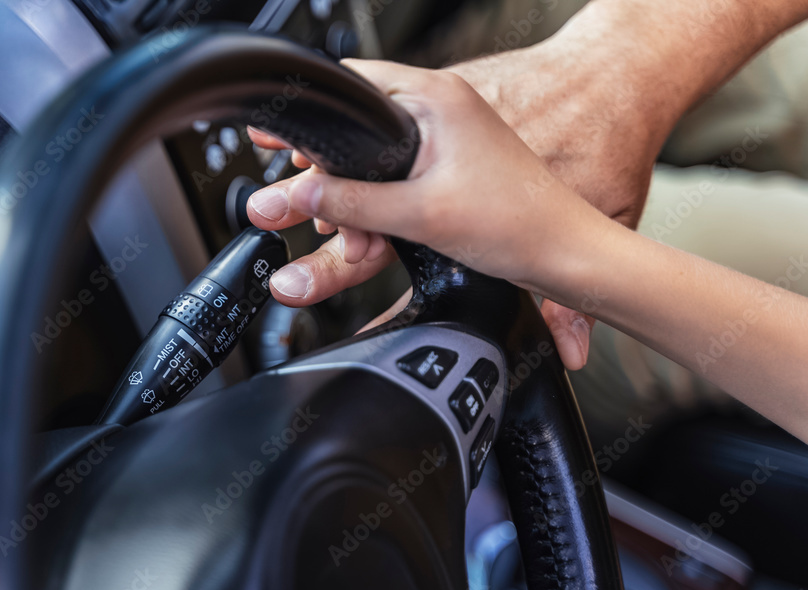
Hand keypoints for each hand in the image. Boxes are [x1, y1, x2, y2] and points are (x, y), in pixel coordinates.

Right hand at [248, 41, 667, 368]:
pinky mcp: (454, 166)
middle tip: (301, 199)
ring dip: (354, 193)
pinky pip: (400, 174)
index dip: (311, 116)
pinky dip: (381, 200)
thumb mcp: (419, 214)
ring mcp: (450, 138)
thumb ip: (352, 203)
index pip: (352, 86)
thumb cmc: (516, 221)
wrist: (564, 252)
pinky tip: (372, 229)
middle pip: (359, 127)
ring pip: (378, 156)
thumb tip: (299, 194)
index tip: (276, 136)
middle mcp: (442, 109)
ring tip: (342, 228)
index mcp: (435, 99)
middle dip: (327, 169)